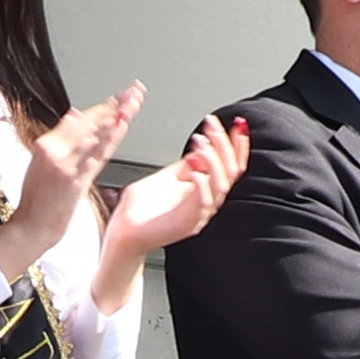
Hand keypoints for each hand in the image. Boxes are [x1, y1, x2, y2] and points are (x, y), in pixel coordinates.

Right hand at [6, 83, 146, 277]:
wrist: (33, 227)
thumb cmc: (37, 199)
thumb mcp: (40, 163)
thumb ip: (60, 139)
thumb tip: (75, 114)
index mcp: (46, 145)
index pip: (78, 119)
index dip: (101, 107)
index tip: (118, 98)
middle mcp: (55, 151)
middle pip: (89, 123)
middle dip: (114, 106)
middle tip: (132, 93)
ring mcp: (66, 165)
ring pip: (95, 135)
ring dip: (116, 117)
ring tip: (133, 102)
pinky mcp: (76, 180)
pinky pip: (97, 155)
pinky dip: (111, 139)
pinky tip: (122, 127)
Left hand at [94, 112, 244, 291]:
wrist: (122, 234)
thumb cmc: (138, 211)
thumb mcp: (165, 177)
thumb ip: (184, 165)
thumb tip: (202, 143)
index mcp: (203, 192)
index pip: (231, 166)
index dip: (237, 145)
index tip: (238, 123)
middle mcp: (206, 203)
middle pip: (231, 172)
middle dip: (224, 144)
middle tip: (213, 126)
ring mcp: (198, 215)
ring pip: (222, 185)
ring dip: (213, 159)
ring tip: (201, 142)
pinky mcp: (187, 224)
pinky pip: (204, 202)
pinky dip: (202, 181)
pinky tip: (194, 166)